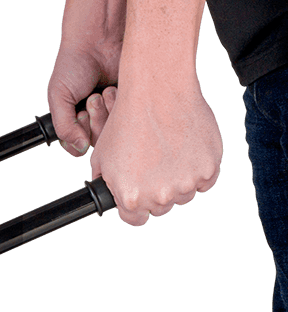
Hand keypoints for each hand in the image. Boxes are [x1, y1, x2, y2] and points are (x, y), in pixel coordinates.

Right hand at [47, 36, 121, 157]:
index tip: (78, 116)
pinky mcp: (127, 104)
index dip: (77, 137)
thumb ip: (63, 127)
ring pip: (111, 133)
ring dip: (106, 112)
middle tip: (91, 99)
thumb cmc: (74, 64)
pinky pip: (127, 118)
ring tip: (103, 91)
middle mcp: (90, 119)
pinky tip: (114, 89)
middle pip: (95, 142)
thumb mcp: (58, 98)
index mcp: (70, 120)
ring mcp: (110, 112)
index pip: (75, 147)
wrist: (98, 39)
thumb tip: (79, 148)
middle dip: (93, 121)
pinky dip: (119, 104)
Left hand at [89, 79, 221, 226]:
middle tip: (155, 168)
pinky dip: (199, 171)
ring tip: (171, 155)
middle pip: (161, 207)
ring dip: (179, 182)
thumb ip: (107, 185)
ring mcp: (187, 182)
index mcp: (132, 198)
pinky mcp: (209, 167)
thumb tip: (109, 195)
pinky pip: (206, 181)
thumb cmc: (127, 121)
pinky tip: (188, 153)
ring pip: (185, 195)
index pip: (135, 219)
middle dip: (156, 192)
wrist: (157, 92)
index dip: (135, 207)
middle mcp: (160, 196)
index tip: (139, 196)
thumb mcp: (101, 159)